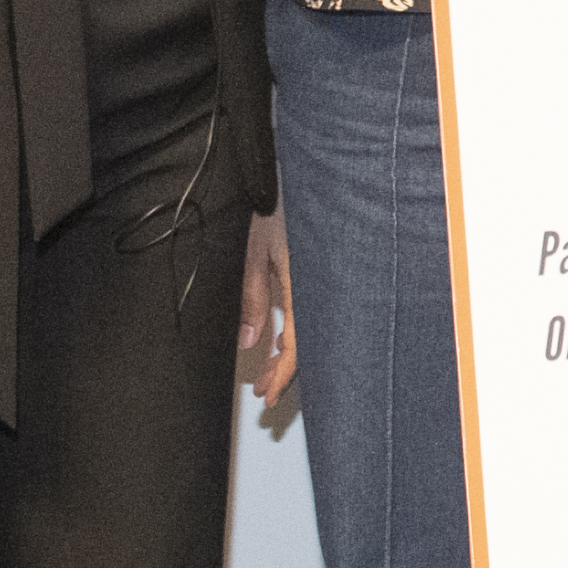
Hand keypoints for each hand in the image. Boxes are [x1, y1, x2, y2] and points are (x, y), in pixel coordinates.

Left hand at [238, 213, 298, 431]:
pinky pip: (307, 311)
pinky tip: (278, 339)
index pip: (297, 343)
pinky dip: (293, 330)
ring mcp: (318, 278)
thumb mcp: (252, 252)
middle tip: (265, 392)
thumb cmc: (273, 203)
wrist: (292, 171)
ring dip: (288, 353)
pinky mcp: (315, 269)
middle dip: (284, 371)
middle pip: (306, 342)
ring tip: (268, 372)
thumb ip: (252, 297)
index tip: (268, 395)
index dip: (284, 374)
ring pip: (307, 328)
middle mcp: (316, 285)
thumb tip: (250, 340)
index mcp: (302, 284)